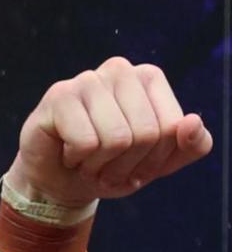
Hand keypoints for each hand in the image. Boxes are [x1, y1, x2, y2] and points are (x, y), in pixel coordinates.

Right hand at [9, 59, 213, 207]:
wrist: (58, 181)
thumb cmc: (112, 165)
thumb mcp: (161, 163)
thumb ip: (194, 145)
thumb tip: (192, 122)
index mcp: (149, 78)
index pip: (172, 128)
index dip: (154, 160)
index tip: (134, 164)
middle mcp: (120, 70)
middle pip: (146, 133)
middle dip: (126, 165)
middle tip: (107, 167)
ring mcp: (87, 79)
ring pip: (117, 139)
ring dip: (100, 166)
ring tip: (87, 162)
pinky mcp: (59, 96)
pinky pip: (86, 143)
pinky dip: (77, 160)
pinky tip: (67, 152)